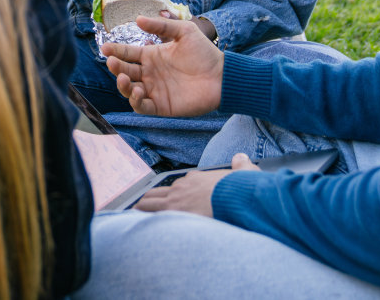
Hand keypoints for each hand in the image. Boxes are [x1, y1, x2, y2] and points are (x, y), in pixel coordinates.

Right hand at [100, 13, 223, 117]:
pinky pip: (142, 106)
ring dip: (123, 85)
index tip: (105, 48)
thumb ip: (162, 25)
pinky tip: (137, 92)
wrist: (222, 76)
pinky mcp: (162, 106)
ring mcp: (154, 90)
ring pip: (129, 90)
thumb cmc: (204, 52)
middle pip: (125, 71)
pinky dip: (135, 101)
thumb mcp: (184, 31)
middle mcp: (149, 73)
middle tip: (112, 62)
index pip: (127, 53)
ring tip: (125, 79)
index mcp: (152, 55)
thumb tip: (137, 19)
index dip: (115, 51)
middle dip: (116, 67)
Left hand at [134, 153, 258, 215]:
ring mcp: (176, 198)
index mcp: (196, 178)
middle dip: (151, 198)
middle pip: (159, 191)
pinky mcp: (174, 211)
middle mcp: (183, 186)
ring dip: (143, 207)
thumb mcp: (245, 171)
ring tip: (134, 212)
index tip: (175, 199)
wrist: (234, 196)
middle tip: (143, 205)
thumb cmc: (239, 187)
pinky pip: (152, 214)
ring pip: (151, 201)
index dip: (176, 192)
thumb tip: (241, 157)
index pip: (180, 184)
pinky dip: (144, 217)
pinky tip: (137, 223)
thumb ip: (241, 164)